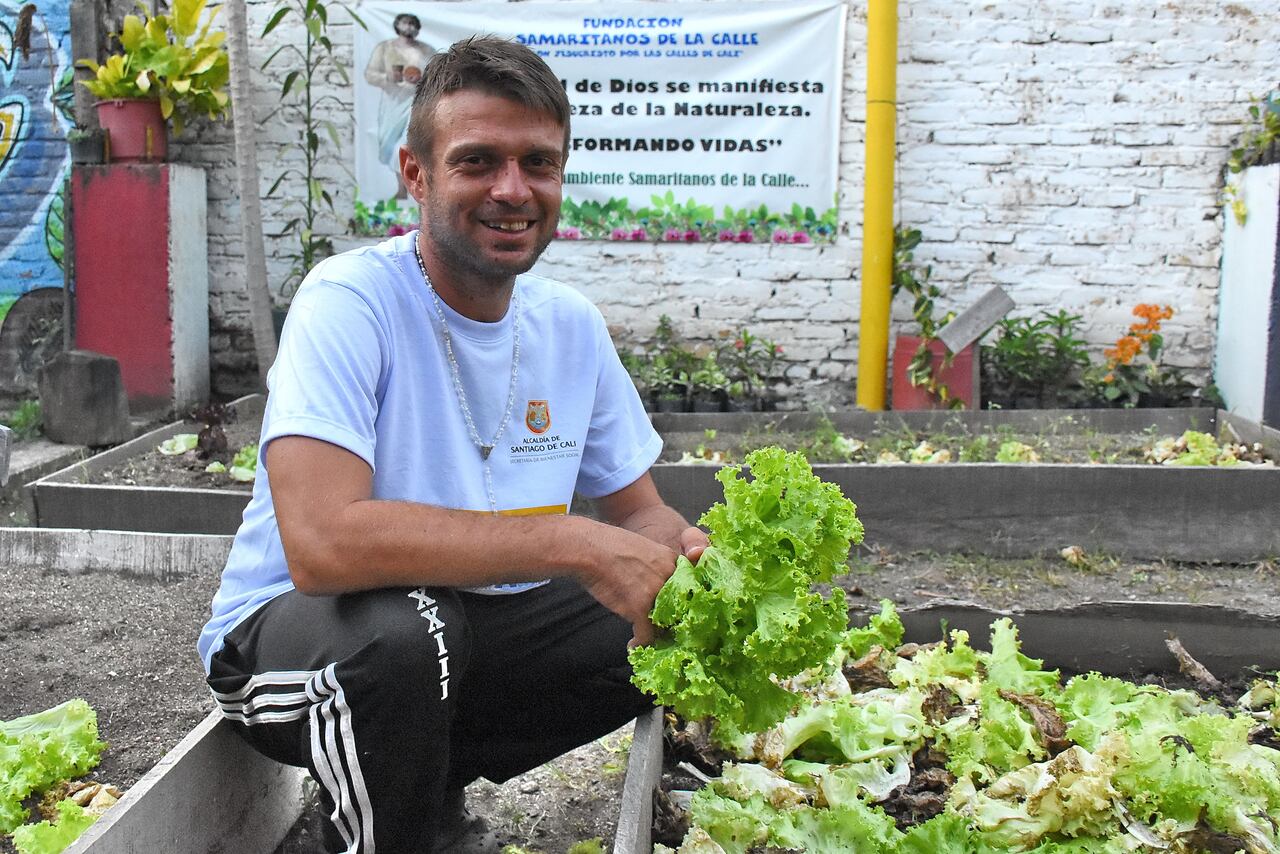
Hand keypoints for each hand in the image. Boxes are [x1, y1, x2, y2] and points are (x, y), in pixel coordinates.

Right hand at [619, 526, 708, 649]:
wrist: (588, 549)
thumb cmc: (607, 546)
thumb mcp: (642, 549)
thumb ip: (655, 567)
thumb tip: (654, 587)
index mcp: (671, 560)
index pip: (686, 588)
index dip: (678, 603)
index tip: (673, 613)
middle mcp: (668, 576)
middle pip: (678, 608)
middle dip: (671, 621)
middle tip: (663, 630)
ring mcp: (655, 593)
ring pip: (664, 624)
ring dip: (656, 634)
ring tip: (648, 638)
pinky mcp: (639, 608)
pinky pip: (646, 635)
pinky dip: (640, 643)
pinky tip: (633, 645)